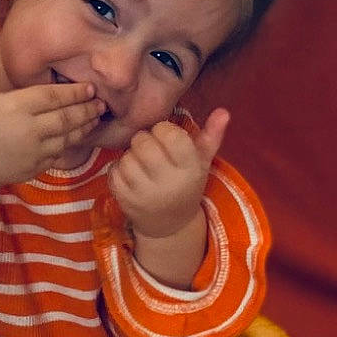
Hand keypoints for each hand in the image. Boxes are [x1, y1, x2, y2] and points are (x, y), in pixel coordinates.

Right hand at [0, 40, 105, 191]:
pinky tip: (80, 136)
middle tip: (101, 102)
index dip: (74, 92)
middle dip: (86, 109)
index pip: (52, 97)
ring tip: (97, 117)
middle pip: (66, 117)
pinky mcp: (35, 167)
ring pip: (67, 137)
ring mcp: (34, 151)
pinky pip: (59, 154)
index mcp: (15, 107)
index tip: (90, 87)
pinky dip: (73, 144)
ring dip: (85, 127)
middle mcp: (28, 129)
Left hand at [109, 109, 228, 243]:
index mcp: (189, 169)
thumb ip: (212, 135)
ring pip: (126, 157)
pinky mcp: (125, 202)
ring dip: (130, 155)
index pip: (171, 136)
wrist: (170, 225)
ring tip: (141, 163)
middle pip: (143, 144)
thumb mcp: (202, 162)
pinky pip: (113, 172)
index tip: (166, 137)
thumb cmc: (186, 184)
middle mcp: (167, 183)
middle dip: (144, 139)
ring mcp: (144, 195)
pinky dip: (119, 169)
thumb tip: (223, 111)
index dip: (164, 130)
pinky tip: (131, 175)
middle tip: (150, 148)